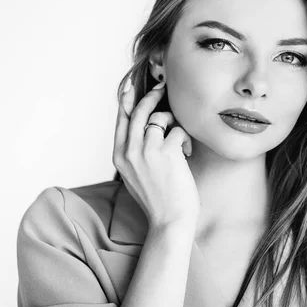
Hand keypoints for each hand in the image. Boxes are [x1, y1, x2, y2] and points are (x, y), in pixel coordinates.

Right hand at [112, 78, 199, 228]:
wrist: (170, 220)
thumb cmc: (158, 198)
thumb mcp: (136, 174)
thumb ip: (135, 152)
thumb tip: (146, 127)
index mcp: (119, 156)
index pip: (121, 120)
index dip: (126, 101)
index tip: (132, 86)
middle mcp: (129, 151)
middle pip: (137, 111)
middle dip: (151, 96)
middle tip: (163, 87)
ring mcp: (146, 151)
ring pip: (159, 117)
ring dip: (174, 122)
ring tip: (181, 139)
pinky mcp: (166, 153)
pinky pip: (178, 129)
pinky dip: (186, 137)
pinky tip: (187, 153)